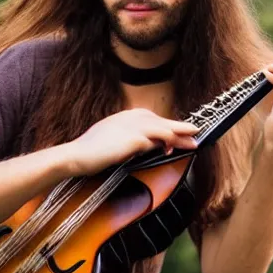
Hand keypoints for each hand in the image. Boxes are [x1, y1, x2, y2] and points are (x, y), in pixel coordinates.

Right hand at [59, 108, 198, 175]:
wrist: (76, 156)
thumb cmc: (90, 151)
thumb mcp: (111, 138)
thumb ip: (127, 137)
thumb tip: (145, 145)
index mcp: (124, 117)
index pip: (152, 118)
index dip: (167, 125)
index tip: (179, 130)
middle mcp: (129, 118)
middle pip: (161, 121)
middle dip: (180, 127)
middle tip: (196, 132)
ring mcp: (130, 127)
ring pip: (163, 128)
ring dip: (180, 135)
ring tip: (194, 141)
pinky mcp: (132, 139)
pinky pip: (155, 140)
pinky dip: (166, 144)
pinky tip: (173, 149)